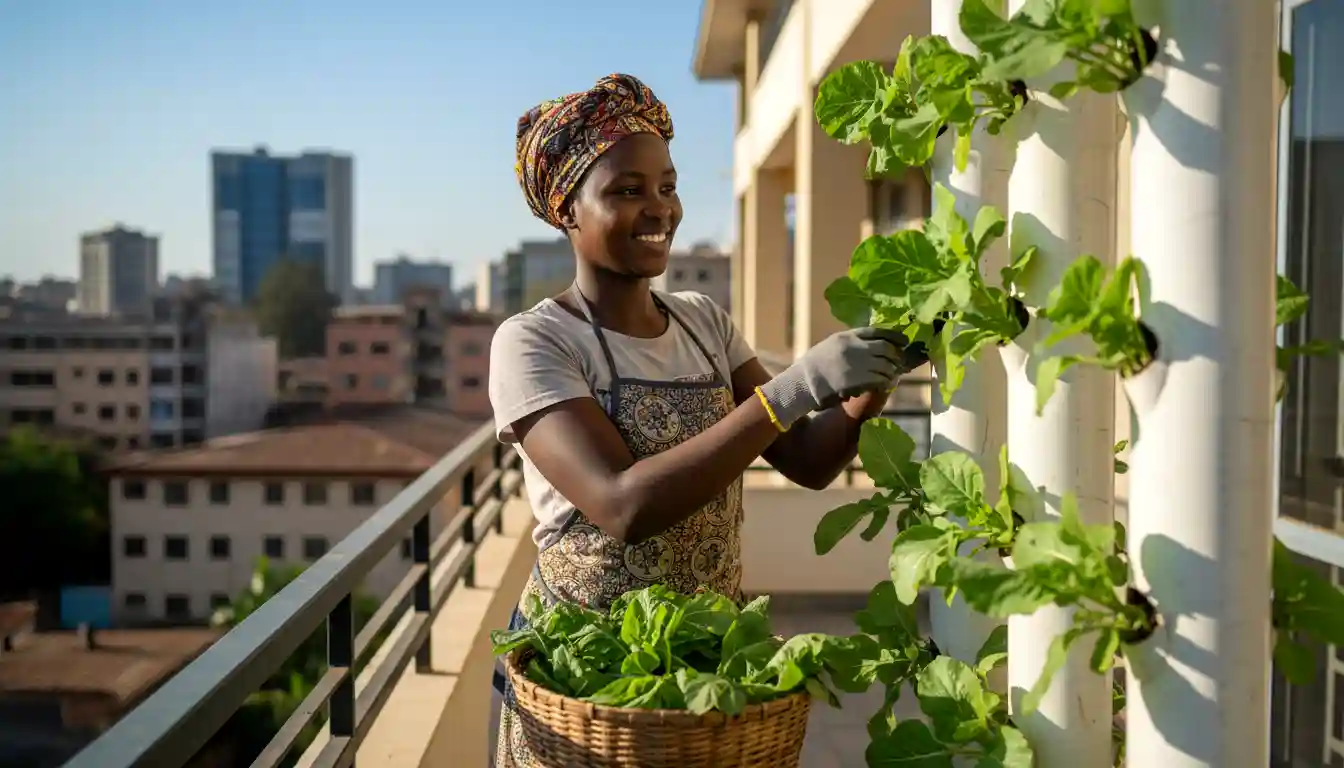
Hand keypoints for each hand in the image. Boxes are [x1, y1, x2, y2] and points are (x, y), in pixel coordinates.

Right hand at [757, 327, 913, 429]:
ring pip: (886, 365)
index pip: (878, 331)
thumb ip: (852, 341)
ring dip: (892, 370)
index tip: (904, 340)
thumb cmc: (817, 364)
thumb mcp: (833, 344)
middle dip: (896, 355)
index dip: (895, 335)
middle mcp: (854, 348)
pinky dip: (886, 382)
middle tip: (900, 361)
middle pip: (885, 348)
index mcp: (847, 336)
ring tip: (893, 374)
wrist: (803, 382)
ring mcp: (856, 364)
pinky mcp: (857, 381)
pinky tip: (886, 384)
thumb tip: (876, 344)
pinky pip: (880, 380)